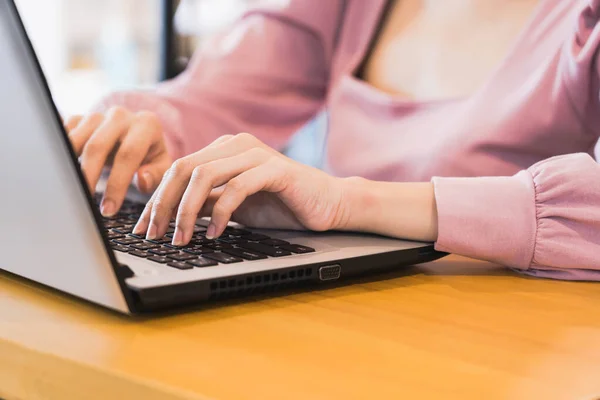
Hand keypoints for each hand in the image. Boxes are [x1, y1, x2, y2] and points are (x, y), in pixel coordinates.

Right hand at [64, 107, 171, 215]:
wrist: (135, 133)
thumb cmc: (149, 154)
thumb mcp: (160, 165)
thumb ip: (156, 174)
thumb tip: (143, 179)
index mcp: (146, 124)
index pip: (128, 154)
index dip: (117, 184)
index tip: (109, 209)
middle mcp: (120, 115)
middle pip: (98, 146)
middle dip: (89, 177)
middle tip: (84, 203)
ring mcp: (97, 115)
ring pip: (76, 140)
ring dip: (70, 168)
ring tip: (70, 191)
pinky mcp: (79, 118)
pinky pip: (64, 135)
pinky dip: (59, 155)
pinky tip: (59, 176)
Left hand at [132, 133, 349, 244]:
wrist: (327, 204)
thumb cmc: (282, 205)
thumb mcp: (234, 206)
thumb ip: (206, 203)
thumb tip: (167, 215)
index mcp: (223, 149)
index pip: (177, 169)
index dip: (156, 200)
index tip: (143, 229)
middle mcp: (236, 145)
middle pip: (184, 168)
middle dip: (164, 205)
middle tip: (154, 235)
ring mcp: (256, 154)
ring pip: (205, 175)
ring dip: (187, 210)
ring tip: (181, 238)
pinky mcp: (275, 169)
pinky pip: (237, 187)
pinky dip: (221, 212)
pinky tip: (215, 233)